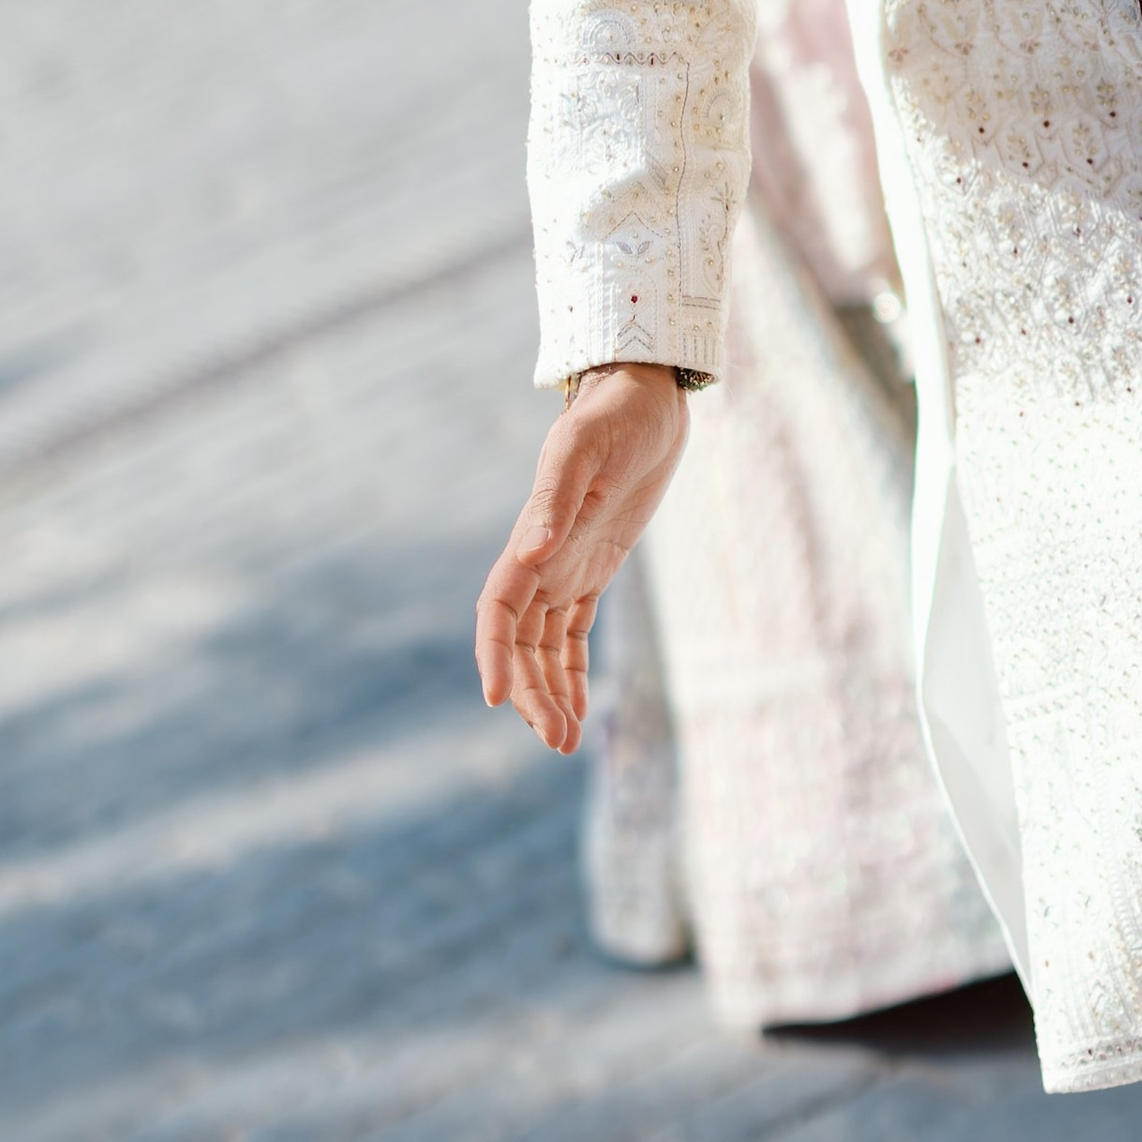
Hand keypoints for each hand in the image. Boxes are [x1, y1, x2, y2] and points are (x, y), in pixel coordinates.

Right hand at [475, 365, 689, 753]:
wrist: (647, 397)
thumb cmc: (616, 417)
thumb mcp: (587, 452)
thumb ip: (555, 501)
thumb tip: (531, 553)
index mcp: (529, 539)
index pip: (498, 612)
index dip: (494, 656)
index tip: (500, 700)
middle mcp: (539, 560)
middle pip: (520, 643)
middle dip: (532, 694)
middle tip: (558, 741)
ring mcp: (564, 567)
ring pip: (544, 648)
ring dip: (551, 694)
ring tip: (567, 744)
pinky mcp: (592, 569)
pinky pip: (572, 634)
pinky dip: (571, 673)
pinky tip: (578, 710)